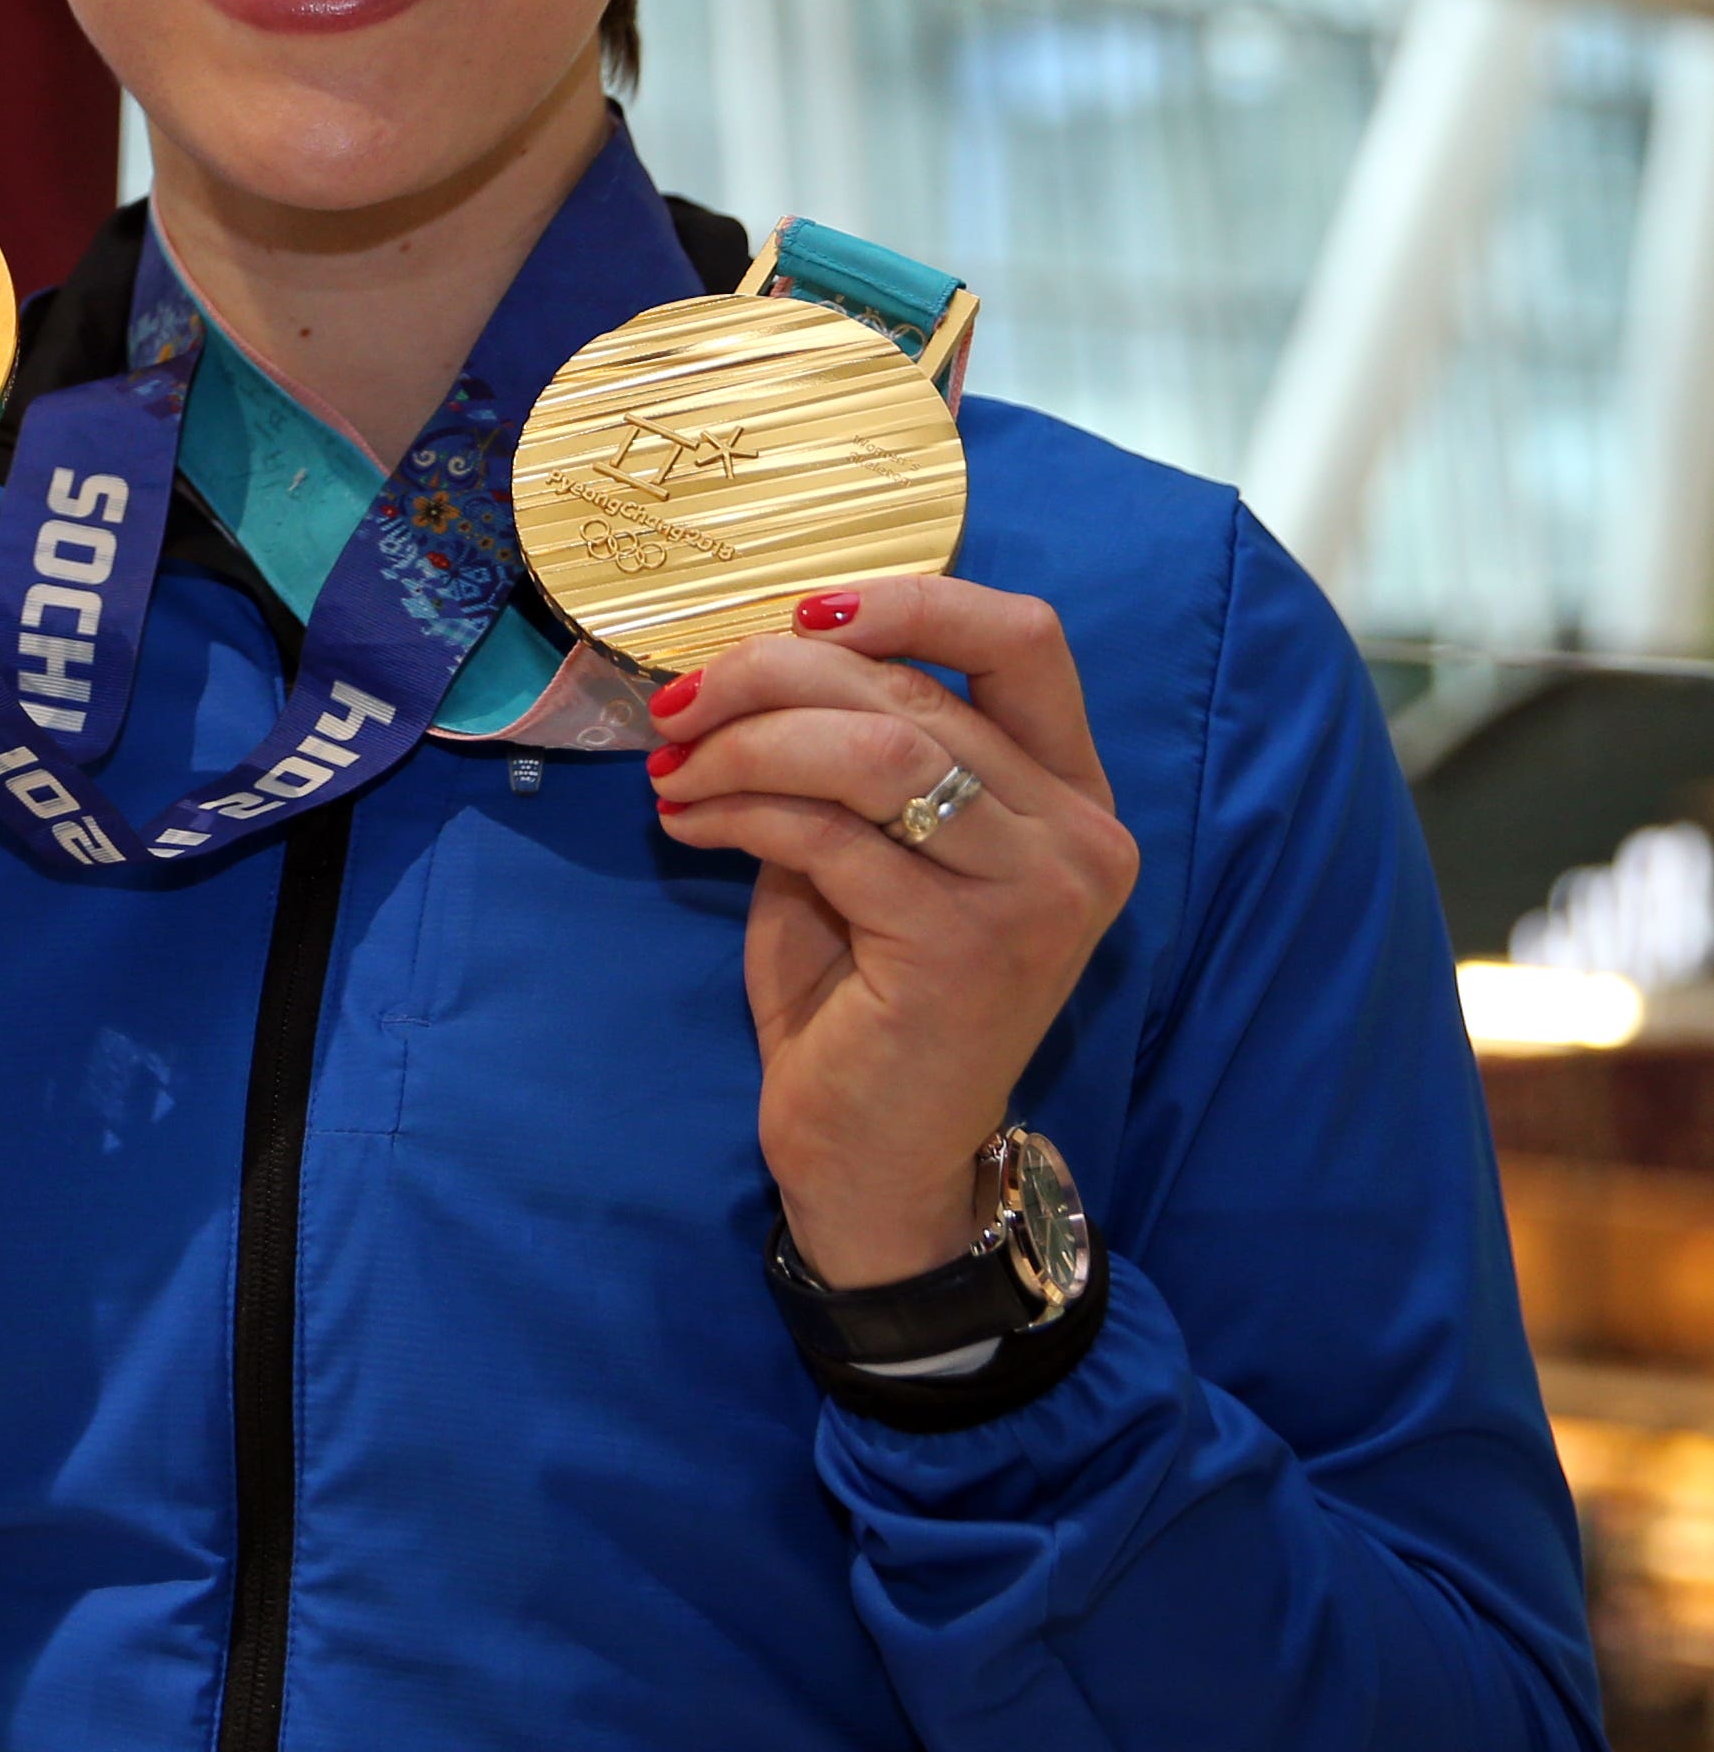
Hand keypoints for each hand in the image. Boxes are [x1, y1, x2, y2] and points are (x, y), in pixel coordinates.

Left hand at [644, 578, 1138, 1287]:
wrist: (873, 1154)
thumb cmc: (863, 993)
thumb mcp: (867, 844)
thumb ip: (850, 749)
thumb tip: (753, 656)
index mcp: (1070, 793)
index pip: (1024, 639)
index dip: (908, 600)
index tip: (796, 615)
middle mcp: (1080, 837)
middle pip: (916, 691)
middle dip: (771, 677)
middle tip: (679, 706)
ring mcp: (1037, 896)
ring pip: (876, 750)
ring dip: (748, 742)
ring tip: (675, 770)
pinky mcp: (966, 950)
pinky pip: (830, 835)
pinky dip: (738, 809)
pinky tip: (686, 822)